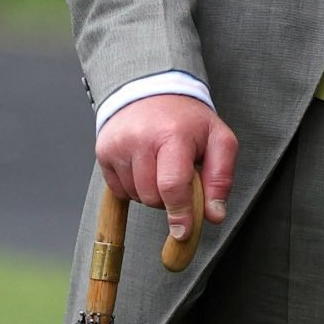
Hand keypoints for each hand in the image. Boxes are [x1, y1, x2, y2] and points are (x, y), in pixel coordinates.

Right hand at [95, 97, 238, 240]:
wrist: (152, 90)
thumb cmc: (188, 120)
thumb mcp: (218, 140)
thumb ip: (221, 178)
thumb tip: (214, 215)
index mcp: (172, 135)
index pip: (172, 185)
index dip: (179, 213)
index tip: (182, 233)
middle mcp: (139, 139)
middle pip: (152, 196)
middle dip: (170, 199)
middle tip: (179, 177)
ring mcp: (117, 146)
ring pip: (135, 196)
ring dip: (152, 193)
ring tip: (161, 167)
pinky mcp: (103, 151)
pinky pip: (119, 189)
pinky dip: (135, 187)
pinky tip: (145, 166)